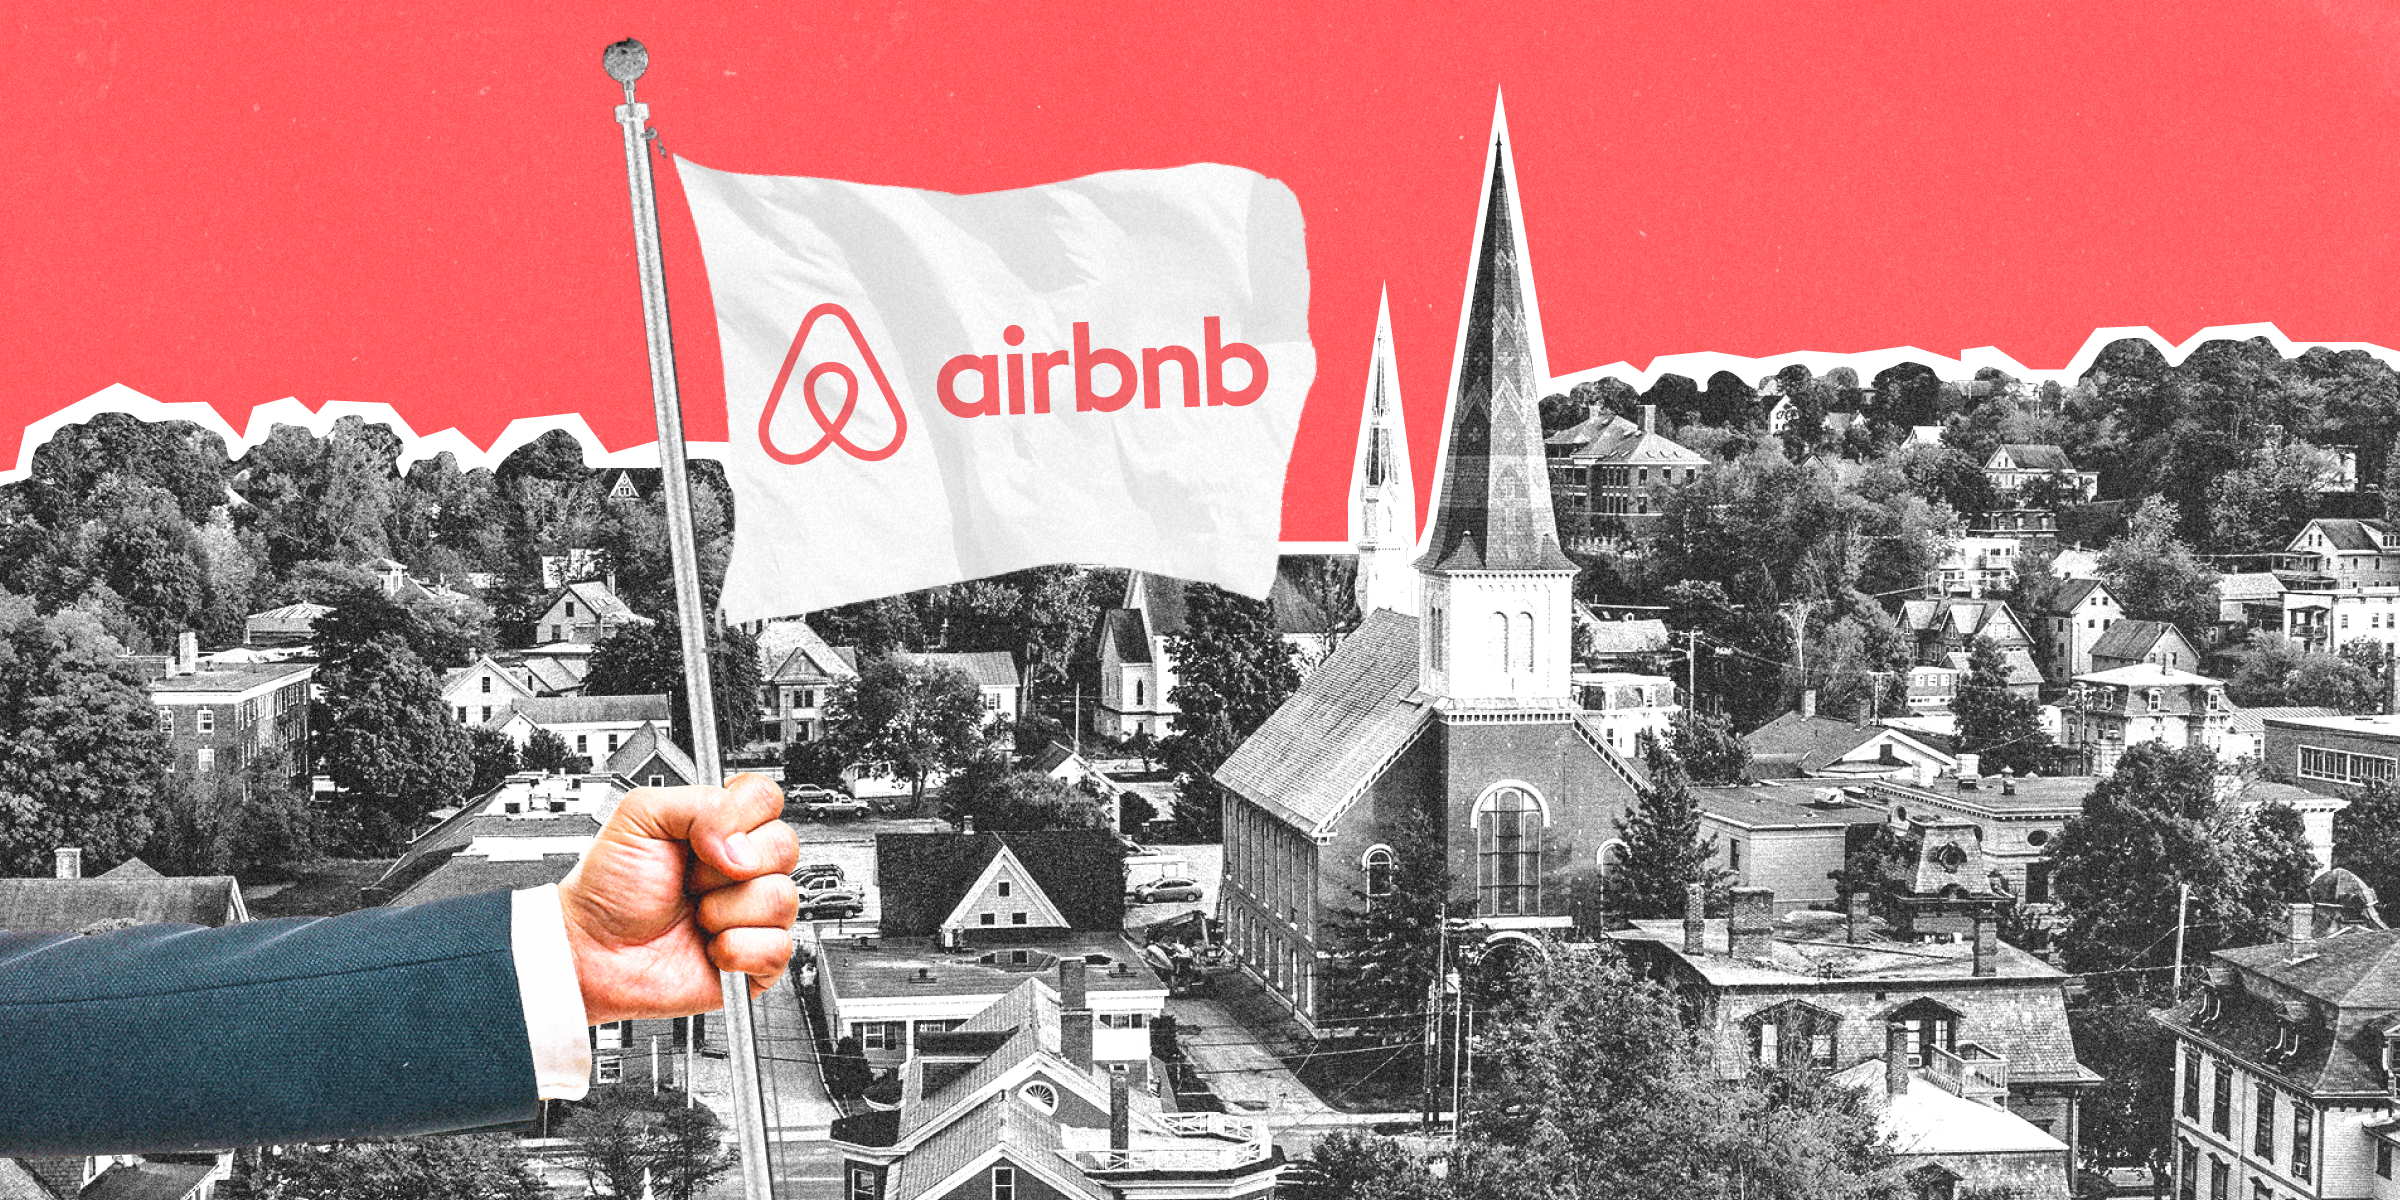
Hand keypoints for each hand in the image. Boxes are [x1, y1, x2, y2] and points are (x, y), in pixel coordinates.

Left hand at [557, 773, 799, 1025]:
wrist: (592, 951)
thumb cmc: (610, 888)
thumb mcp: (641, 816)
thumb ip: (698, 803)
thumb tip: (742, 845)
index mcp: (723, 827)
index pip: (768, 799)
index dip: (740, 817)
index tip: (701, 836)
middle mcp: (744, 866)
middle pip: (785, 847)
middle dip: (727, 868)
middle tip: (691, 880)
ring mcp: (752, 913)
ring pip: (782, 899)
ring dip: (725, 911)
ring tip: (696, 917)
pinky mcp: (756, 959)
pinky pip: (778, 948)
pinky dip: (736, 950)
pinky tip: (708, 948)